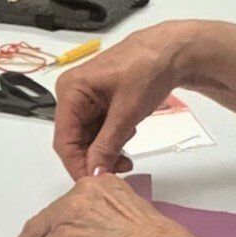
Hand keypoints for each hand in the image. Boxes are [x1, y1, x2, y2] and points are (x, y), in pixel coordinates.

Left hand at [4, 174, 182, 236]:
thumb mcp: (133, 216)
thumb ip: (108, 217)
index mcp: (103, 184)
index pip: (71, 202)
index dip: (60, 219)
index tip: (53, 228)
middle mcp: (84, 192)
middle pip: (50, 214)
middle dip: (37, 234)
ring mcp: (71, 213)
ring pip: (39, 231)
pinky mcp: (63, 236)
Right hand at [53, 22, 200, 180]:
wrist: (171, 51)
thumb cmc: (147, 71)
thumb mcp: (127, 113)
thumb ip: (108, 145)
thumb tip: (94, 174)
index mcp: (70, 91)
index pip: (64, 140)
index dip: (77, 164)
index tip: (95, 184)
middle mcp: (72, 95)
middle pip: (74, 141)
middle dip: (95, 159)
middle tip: (119, 172)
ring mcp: (85, 99)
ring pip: (87, 138)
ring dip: (105, 151)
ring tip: (127, 156)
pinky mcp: (98, 102)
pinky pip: (98, 130)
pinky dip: (112, 139)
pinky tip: (128, 136)